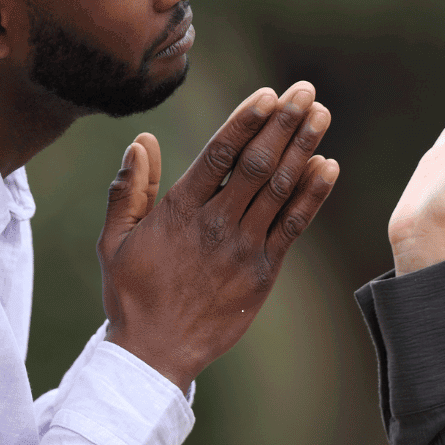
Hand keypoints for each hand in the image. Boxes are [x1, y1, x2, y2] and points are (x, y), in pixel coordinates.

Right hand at [97, 82, 338, 390]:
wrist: (154, 353)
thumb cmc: (131, 294)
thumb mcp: (115, 240)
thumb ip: (129, 189)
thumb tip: (142, 141)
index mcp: (179, 210)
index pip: (218, 154)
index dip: (246, 121)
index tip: (268, 94)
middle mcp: (215, 223)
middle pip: (257, 163)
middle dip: (284, 123)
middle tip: (306, 91)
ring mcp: (243, 247)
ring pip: (280, 189)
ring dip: (304, 148)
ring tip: (322, 115)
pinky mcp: (263, 271)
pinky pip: (294, 226)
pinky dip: (313, 195)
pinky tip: (329, 166)